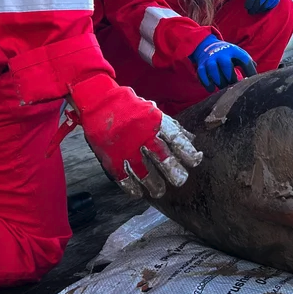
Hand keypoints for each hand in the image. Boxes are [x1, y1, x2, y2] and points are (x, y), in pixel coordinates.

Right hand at [67, 74, 202, 197]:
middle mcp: (141, 135)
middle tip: (180, 180)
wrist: (98, 101)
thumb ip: (171, 126)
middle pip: (162, 157)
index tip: (195, 161)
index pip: (175, 139)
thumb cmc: (129, 107)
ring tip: (159, 191)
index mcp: (154, 122)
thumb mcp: (152, 111)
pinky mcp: (111, 156)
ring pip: (143, 171)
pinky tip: (138, 192)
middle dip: (173, 171)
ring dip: (153, 183)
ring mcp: (125, 147)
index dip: (187, 151)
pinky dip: (131, 187)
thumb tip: (191, 139)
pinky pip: (123, 176)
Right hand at [189, 35, 256, 91]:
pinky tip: (211, 89)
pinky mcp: (201, 65)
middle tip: (234, 85)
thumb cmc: (228, 55)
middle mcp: (221, 53)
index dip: (250, 70)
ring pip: (213, 69)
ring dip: (219, 81)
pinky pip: (202, 74)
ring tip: (223, 88)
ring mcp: (210, 59)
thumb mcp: (239, 55)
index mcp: (234, 50)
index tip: (252, 80)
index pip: (244, 59)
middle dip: (231, 77)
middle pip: (226, 65)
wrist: (208, 46)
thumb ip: (248, 64)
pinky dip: (207, 83)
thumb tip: (256, 77)